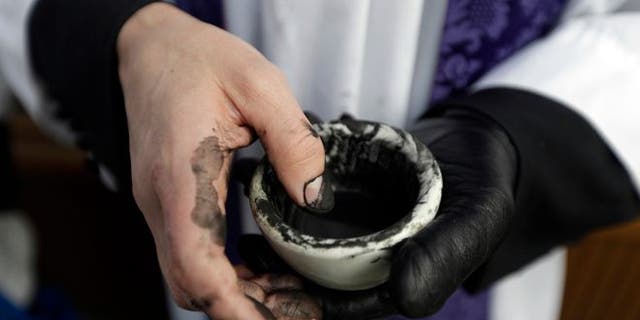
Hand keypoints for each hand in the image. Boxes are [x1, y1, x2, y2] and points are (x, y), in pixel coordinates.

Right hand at [116, 3, 329, 317]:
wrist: (150, 48)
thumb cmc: (196, 60)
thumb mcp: (258, 85)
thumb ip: (292, 140)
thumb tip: (314, 193)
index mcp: (181, 176)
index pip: (195, 264)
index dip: (233, 306)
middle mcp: (161, 201)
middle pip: (192, 283)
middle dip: (244, 308)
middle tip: (298, 311)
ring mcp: (160, 205)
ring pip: (190, 274)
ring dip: (237, 293)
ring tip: (290, 295)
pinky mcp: (168, 201)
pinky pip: (192, 252)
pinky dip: (226, 272)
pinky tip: (261, 267)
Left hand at [237, 110, 516, 318]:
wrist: (478, 140)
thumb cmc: (485, 183)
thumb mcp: (477, 219)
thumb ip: (444, 256)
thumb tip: (403, 299)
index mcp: (402, 275)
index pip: (350, 301)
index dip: (309, 300)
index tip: (270, 289)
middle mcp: (377, 257)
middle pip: (322, 274)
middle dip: (282, 270)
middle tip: (245, 254)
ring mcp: (364, 227)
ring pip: (313, 240)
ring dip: (280, 234)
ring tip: (248, 220)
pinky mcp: (354, 196)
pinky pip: (317, 202)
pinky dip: (294, 194)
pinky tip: (268, 182)